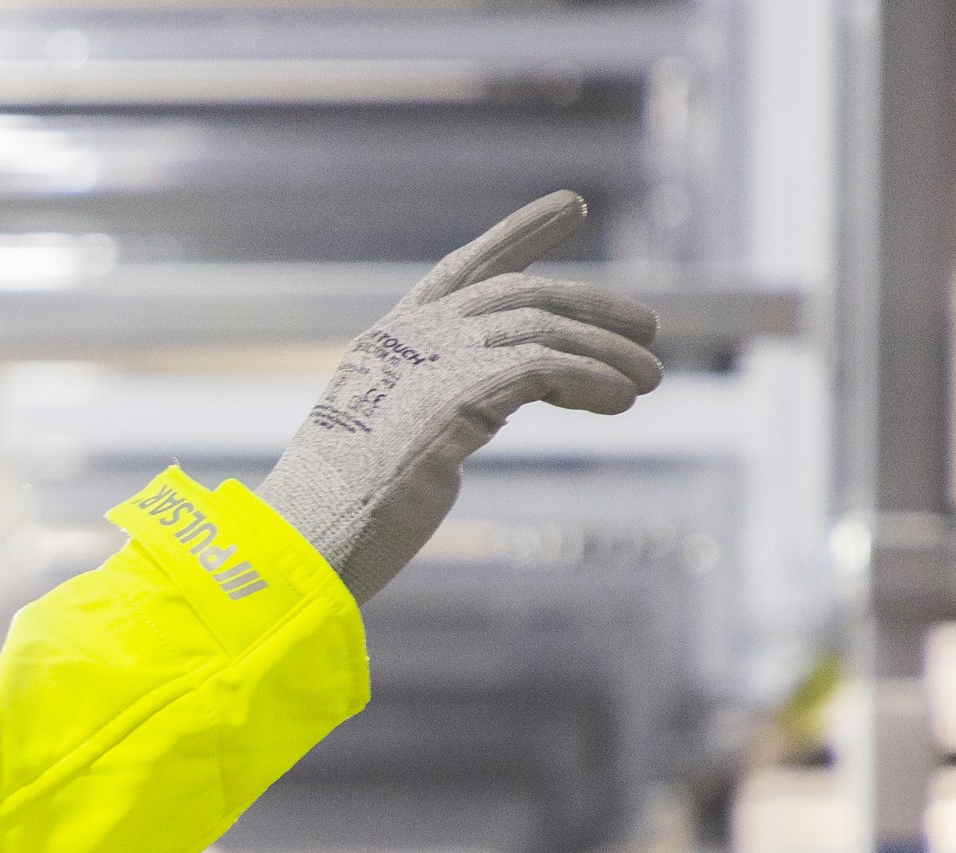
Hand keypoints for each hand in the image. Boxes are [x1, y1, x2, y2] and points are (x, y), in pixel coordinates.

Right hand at [254, 191, 664, 602]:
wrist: (305, 545)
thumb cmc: (334, 521)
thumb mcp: (386, 448)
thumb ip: (432, 412)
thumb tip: (481, 414)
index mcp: (386, 347)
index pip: (462, 270)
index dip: (520, 234)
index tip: (571, 205)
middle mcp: (409, 341)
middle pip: (519, 296)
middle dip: (592, 305)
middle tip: (647, 327)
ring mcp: (430, 364)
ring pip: (543, 330)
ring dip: (607, 353)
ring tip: (650, 379)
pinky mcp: (457, 396)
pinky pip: (545, 369)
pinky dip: (591, 380)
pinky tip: (619, 399)